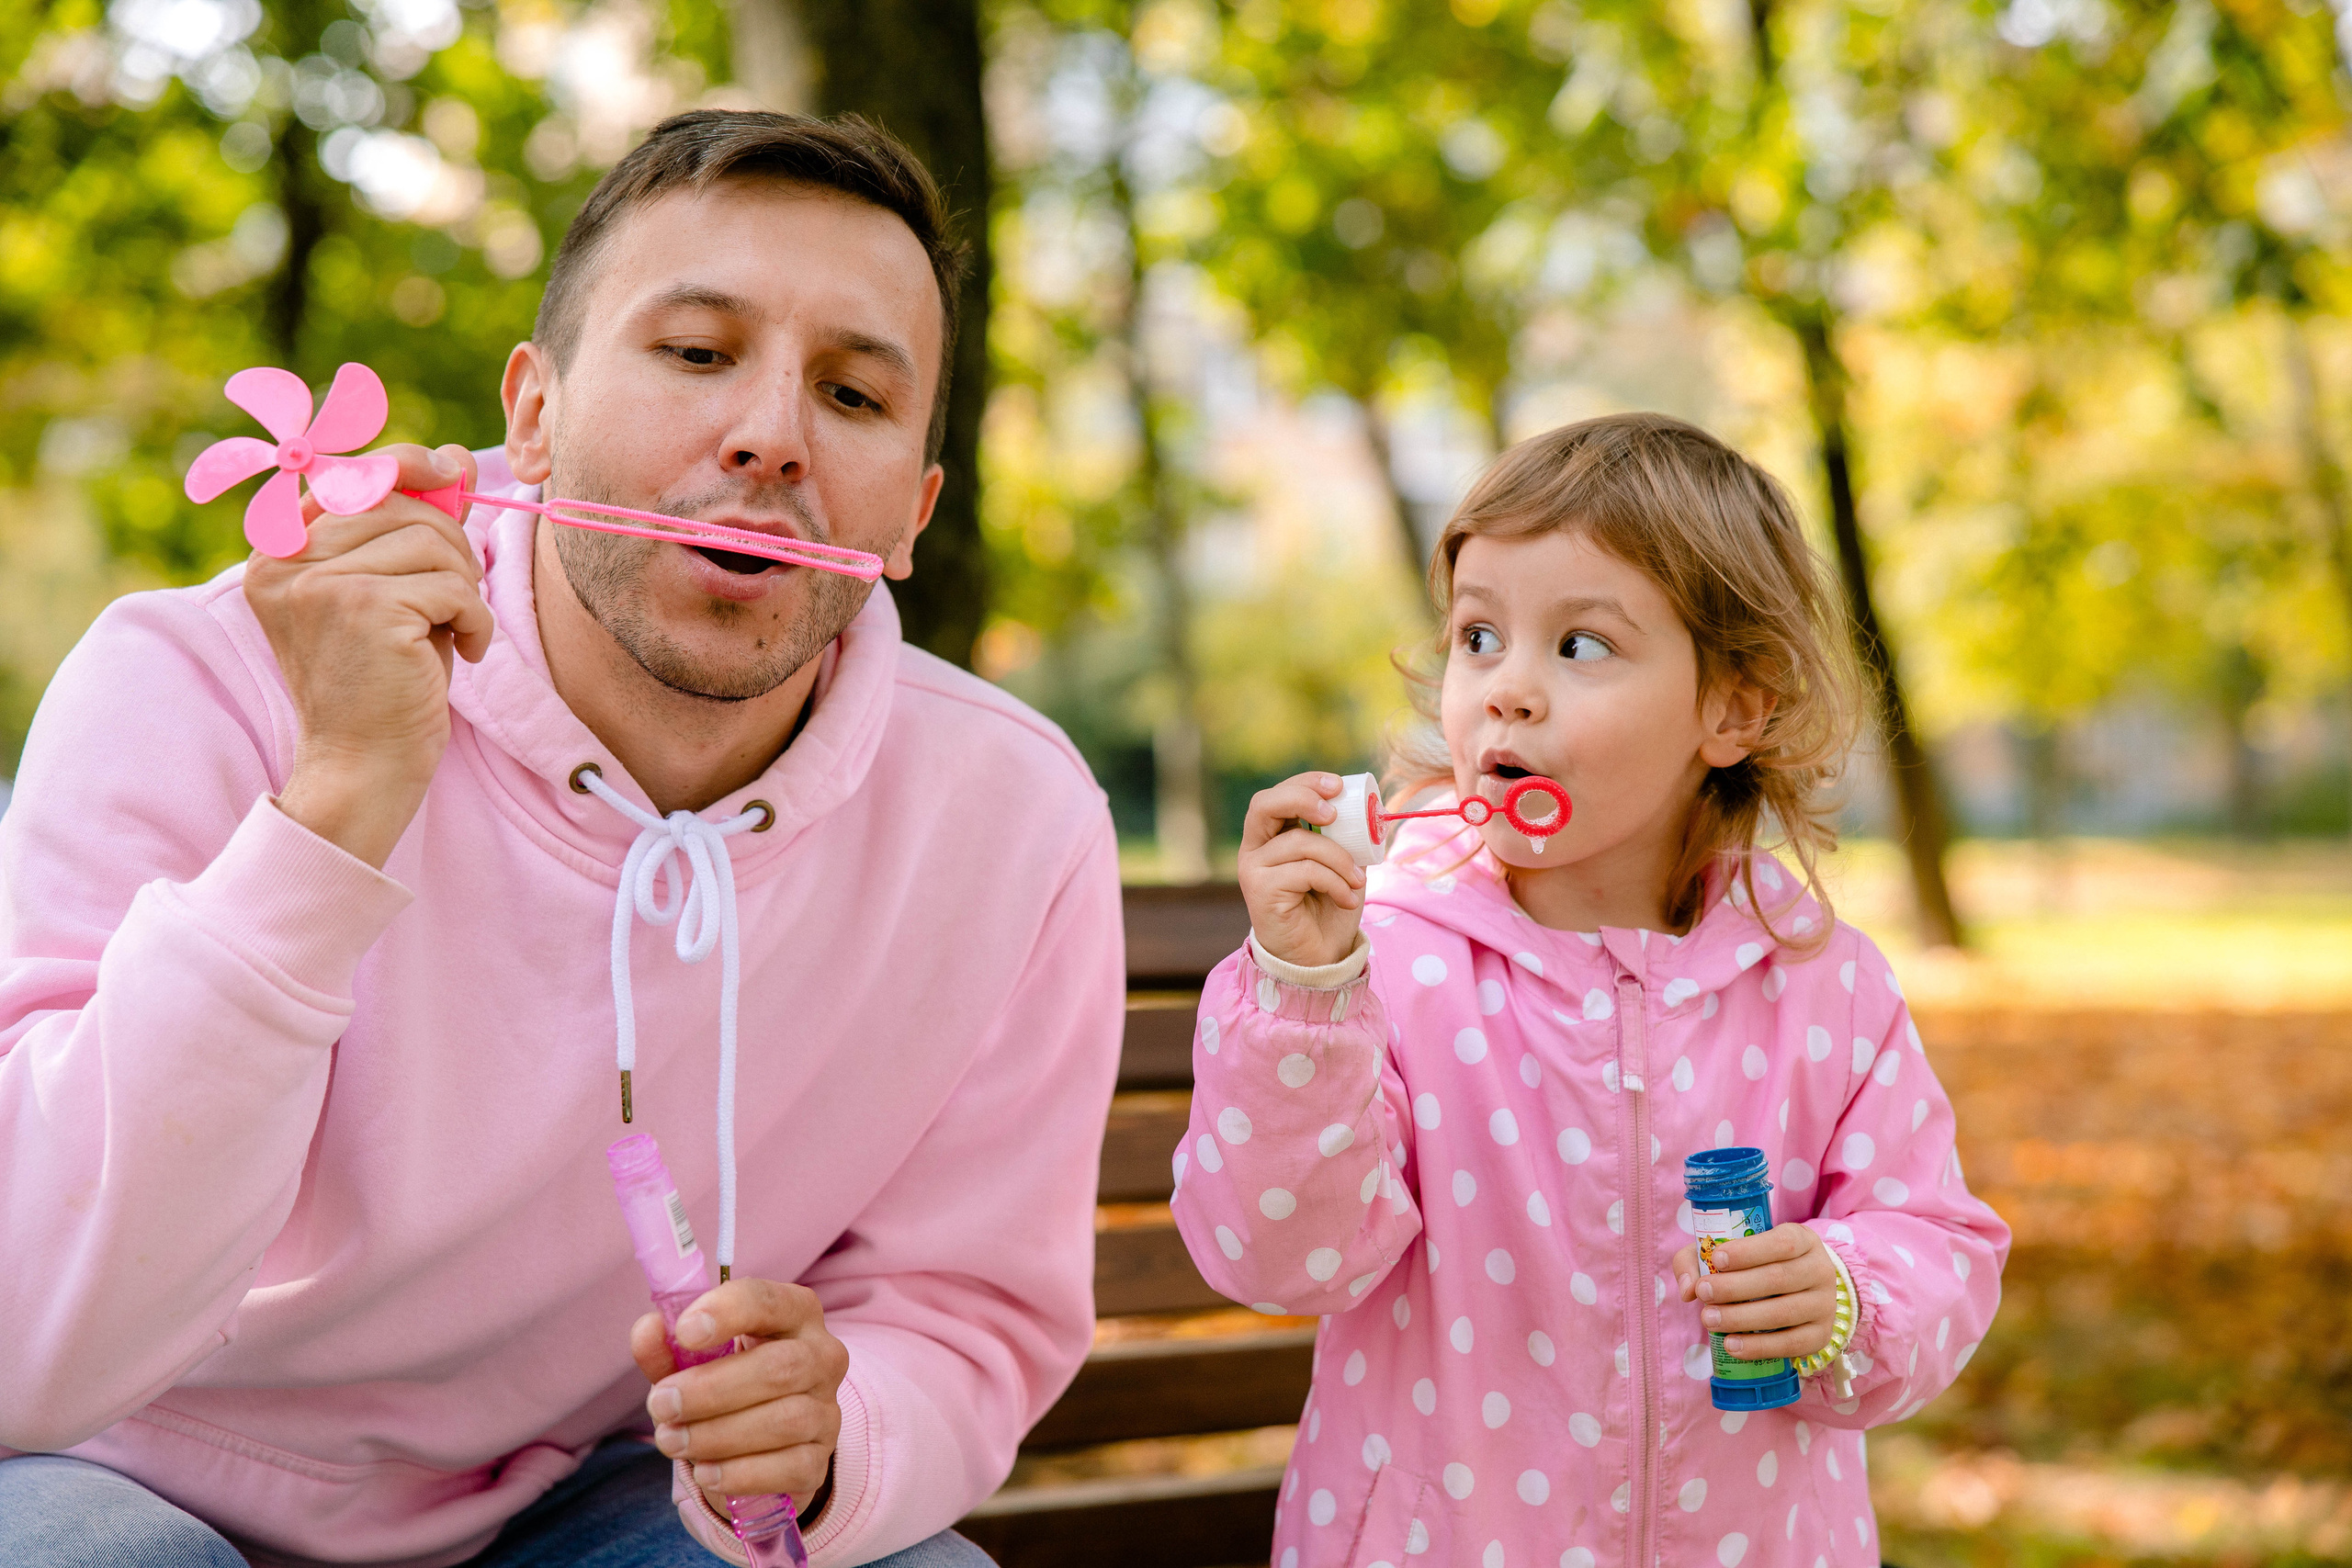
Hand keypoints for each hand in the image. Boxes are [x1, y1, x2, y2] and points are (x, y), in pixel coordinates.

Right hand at [244, 444, 492, 868]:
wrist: (364, 767)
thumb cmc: (384, 681)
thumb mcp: (390, 591)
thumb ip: (408, 525)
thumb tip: (452, 455)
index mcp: (276, 551)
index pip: (345, 474)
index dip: (405, 464)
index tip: (447, 471)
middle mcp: (284, 560)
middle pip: (397, 502)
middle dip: (449, 542)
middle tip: (457, 596)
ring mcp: (318, 582)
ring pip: (432, 541)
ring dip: (464, 587)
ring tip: (453, 629)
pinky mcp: (363, 608)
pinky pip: (454, 586)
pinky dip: (477, 620)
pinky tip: (465, 654)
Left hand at [634, 1278, 848, 1512]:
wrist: (760, 1442)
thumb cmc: (726, 1382)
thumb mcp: (694, 1359)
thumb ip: (668, 1346)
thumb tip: (648, 1330)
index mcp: (794, 1313)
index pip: (769, 1301)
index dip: (727, 1312)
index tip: (683, 1332)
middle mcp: (822, 1356)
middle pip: (780, 1367)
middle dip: (712, 1389)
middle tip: (660, 1404)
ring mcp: (827, 1410)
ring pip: (786, 1420)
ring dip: (717, 1434)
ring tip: (672, 1440)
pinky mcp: (820, 1460)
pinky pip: (790, 1467)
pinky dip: (741, 1473)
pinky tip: (705, 1472)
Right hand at [1238, 772, 1367, 969]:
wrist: (1319, 957)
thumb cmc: (1328, 908)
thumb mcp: (1341, 863)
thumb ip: (1343, 836)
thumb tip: (1364, 810)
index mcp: (1271, 836)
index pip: (1278, 795)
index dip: (1305, 783)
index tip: (1338, 785)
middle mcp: (1254, 848)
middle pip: (1265, 804)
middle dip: (1303, 798)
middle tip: (1334, 813)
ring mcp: (1253, 869)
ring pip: (1300, 842)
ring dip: (1340, 858)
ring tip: (1358, 880)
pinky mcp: (1260, 891)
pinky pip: (1305, 871)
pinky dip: (1335, 882)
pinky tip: (1347, 899)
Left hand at [1671, 1222, 1837, 1361]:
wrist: (1797, 1293)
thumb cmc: (1755, 1266)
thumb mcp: (1730, 1251)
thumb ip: (1698, 1259)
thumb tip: (1687, 1288)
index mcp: (1802, 1239)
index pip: (1781, 1242)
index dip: (1748, 1252)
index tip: (1716, 1259)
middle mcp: (1820, 1269)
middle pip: (1778, 1278)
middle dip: (1735, 1287)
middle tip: (1703, 1292)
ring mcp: (1824, 1304)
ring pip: (1783, 1312)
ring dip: (1742, 1318)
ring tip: (1708, 1319)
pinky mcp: (1821, 1335)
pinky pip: (1791, 1344)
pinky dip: (1759, 1346)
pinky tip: (1731, 1344)